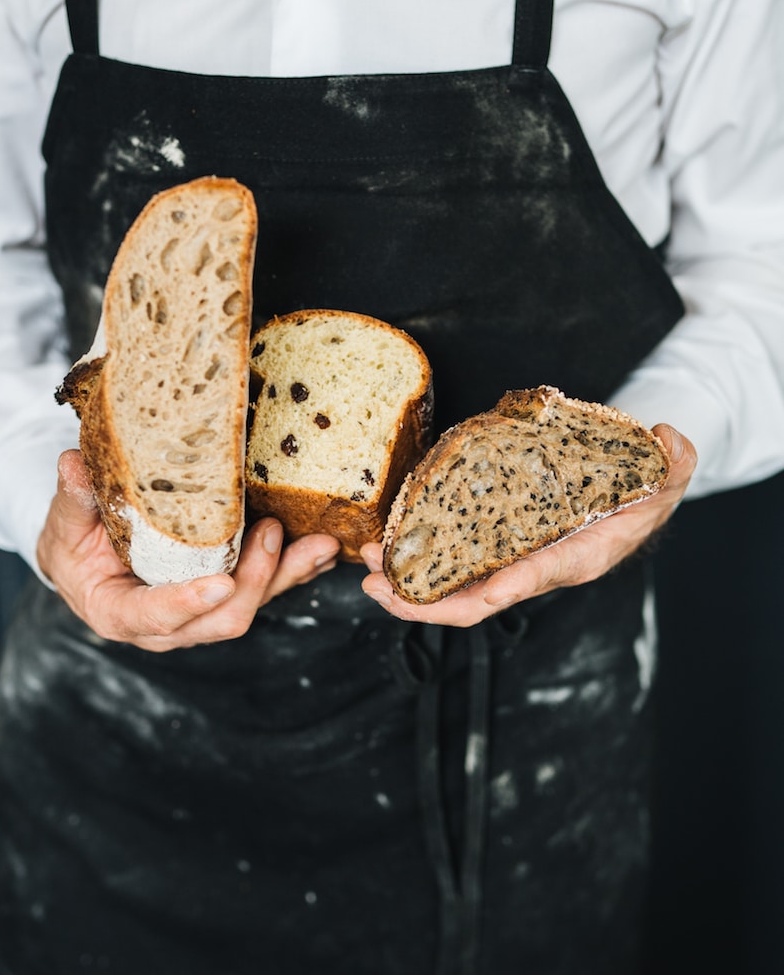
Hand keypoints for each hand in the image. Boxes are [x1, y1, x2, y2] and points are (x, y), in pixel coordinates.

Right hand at [37, 450, 340, 650]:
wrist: (88, 560)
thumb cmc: (76, 546)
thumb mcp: (65, 525)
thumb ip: (74, 500)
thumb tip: (71, 465)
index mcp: (122, 614)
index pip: (157, 618)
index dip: (189, 604)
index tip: (219, 583)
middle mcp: (171, 625)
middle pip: (223, 618)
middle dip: (256, 580)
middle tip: (272, 532)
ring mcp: (203, 614)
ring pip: (255, 605)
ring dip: (290, 576)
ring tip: (320, 545)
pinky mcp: (227, 596)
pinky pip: (267, 589)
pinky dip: (296, 570)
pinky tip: (323, 551)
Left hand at [360, 424, 695, 626]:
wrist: (626, 497)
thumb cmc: (642, 493)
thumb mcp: (667, 475)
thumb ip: (673, 461)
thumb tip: (669, 440)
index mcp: (572, 557)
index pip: (538, 576)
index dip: (511, 586)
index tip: (485, 593)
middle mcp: (532, 568)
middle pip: (474, 599)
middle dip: (423, 600)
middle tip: (376, 583)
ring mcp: (507, 559)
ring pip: (451, 585)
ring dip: (406, 581)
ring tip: (366, 565)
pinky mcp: (491, 541)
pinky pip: (448, 559)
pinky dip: (415, 557)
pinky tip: (385, 542)